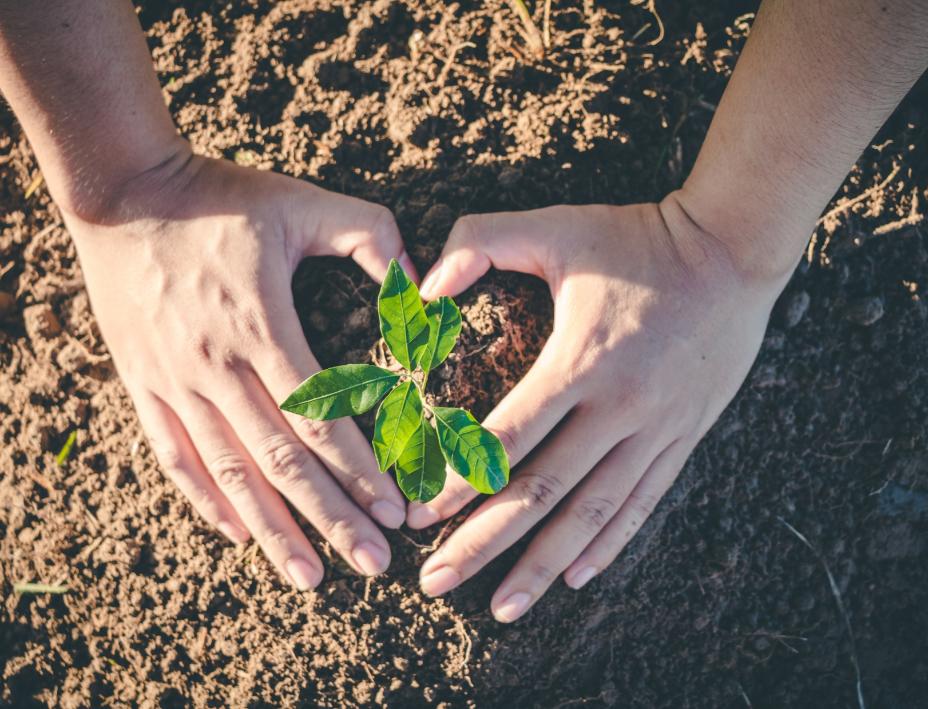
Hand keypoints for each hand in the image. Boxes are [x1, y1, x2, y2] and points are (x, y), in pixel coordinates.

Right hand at [65, 148, 417, 589]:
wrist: (124, 192)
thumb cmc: (223, 197)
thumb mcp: (304, 201)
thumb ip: (371, 236)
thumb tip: (420, 287)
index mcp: (262, 325)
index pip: (320, 419)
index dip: (361, 470)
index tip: (397, 510)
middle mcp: (215, 366)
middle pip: (281, 461)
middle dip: (331, 518)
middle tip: (374, 563)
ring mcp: (173, 381)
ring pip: (228, 472)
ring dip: (272, 529)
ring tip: (310, 577)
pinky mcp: (143, 384)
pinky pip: (173, 456)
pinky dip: (205, 500)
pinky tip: (237, 535)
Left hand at [407, 194, 791, 620]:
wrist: (734, 251)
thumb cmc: (636, 238)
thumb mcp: (556, 226)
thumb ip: (480, 243)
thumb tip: (423, 287)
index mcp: (583, 359)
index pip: (511, 436)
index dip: (463, 479)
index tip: (422, 518)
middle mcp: (621, 406)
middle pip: (544, 491)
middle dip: (485, 542)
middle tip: (436, 583)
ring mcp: (658, 429)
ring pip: (593, 513)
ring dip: (544, 565)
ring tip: (502, 608)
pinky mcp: (682, 436)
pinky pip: (641, 503)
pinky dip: (607, 544)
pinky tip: (575, 576)